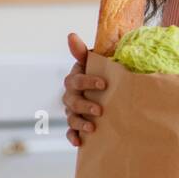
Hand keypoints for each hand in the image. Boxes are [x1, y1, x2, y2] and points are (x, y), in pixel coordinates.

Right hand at [62, 33, 105, 147]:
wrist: (108, 88)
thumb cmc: (102, 72)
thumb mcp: (95, 61)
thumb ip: (82, 51)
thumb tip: (70, 35)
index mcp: (75, 79)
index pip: (75, 80)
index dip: (87, 81)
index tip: (104, 83)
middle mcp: (71, 95)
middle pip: (71, 101)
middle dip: (85, 105)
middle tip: (100, 110)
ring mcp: (73, 110)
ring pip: (71, 117)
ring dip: (79, 122)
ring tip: (92, 127)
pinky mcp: (76, 123)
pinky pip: (70, 131)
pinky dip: (73, 137)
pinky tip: (79, 142)